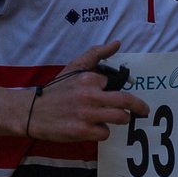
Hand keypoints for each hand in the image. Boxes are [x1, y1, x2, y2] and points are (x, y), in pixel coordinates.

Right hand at [26, 41, 148, 141]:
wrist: (33, 112)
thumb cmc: (56, 90)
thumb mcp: (74, 67)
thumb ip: (96, 54)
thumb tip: (117, 43)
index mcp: (88, 79)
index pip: (115, 83)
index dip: (116, 89)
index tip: (117, 93)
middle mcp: (89, 96)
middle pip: (125, 101)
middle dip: (139, 106)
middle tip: (144, 110)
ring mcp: (87, 115)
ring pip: (119, 118)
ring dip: (121, 119)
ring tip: (116, 118)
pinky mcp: (82, 131)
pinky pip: (105, 133)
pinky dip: (102, 131)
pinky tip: (92, 127)